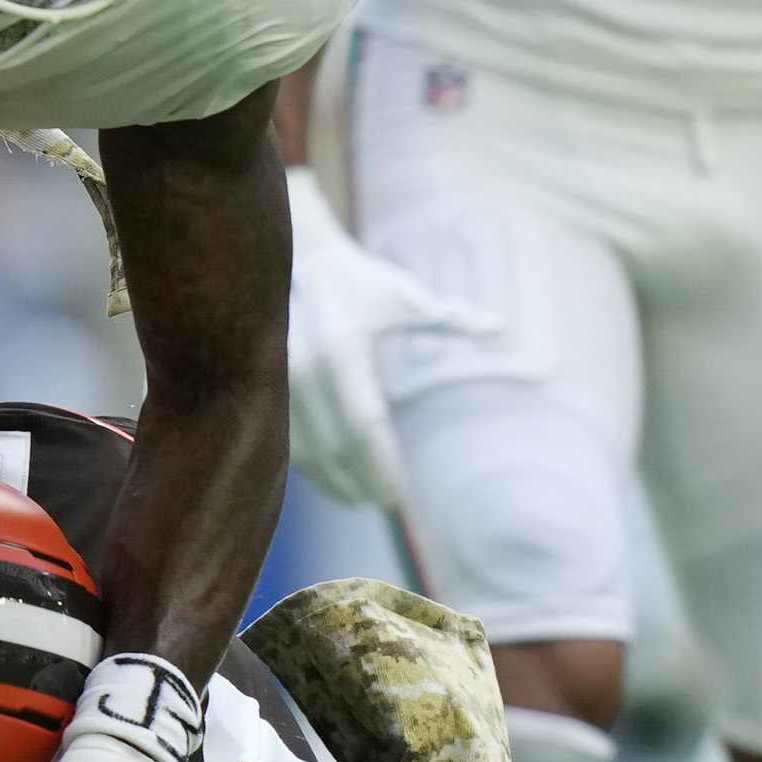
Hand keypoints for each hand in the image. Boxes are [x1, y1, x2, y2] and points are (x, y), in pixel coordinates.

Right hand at [283, 172, 495, 509]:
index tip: (401, 496)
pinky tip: (331, 477)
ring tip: (360, 498)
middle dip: (362, 481)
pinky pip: (284, 439)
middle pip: (336, 448)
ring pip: (305, 451)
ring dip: (333, 481)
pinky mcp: (261, 388)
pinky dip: (309, 465)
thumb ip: (451, 318)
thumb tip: (501, 327)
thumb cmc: (361, 282)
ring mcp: (276, 382)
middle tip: (387, 502)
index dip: (383, 466)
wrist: (297, 259)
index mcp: (344, 351)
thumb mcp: (406, 298)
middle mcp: (304, 371)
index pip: (365, 426)